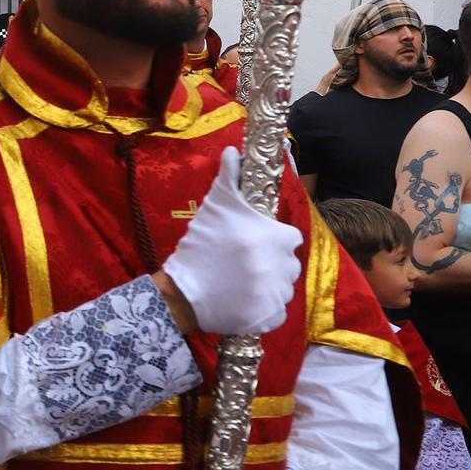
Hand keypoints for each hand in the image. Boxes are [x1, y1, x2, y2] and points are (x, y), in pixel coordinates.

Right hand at [159, 148, 302, 335]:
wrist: (182, 292)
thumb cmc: (200, 246)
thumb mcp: (215, 207)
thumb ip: (229, 178)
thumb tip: (234, 151)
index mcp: (278, 238)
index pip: (288, 238)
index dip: (270, 239)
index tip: (250, 243)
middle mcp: (284, 267)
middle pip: (286, 263)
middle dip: (269, 263)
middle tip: (241, 264)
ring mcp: (278, 295)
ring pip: (281, 287)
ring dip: (266, 285)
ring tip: (238, 283)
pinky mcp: (270, 318)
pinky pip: (275, 311)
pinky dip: (262, 308)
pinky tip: (241, 300)